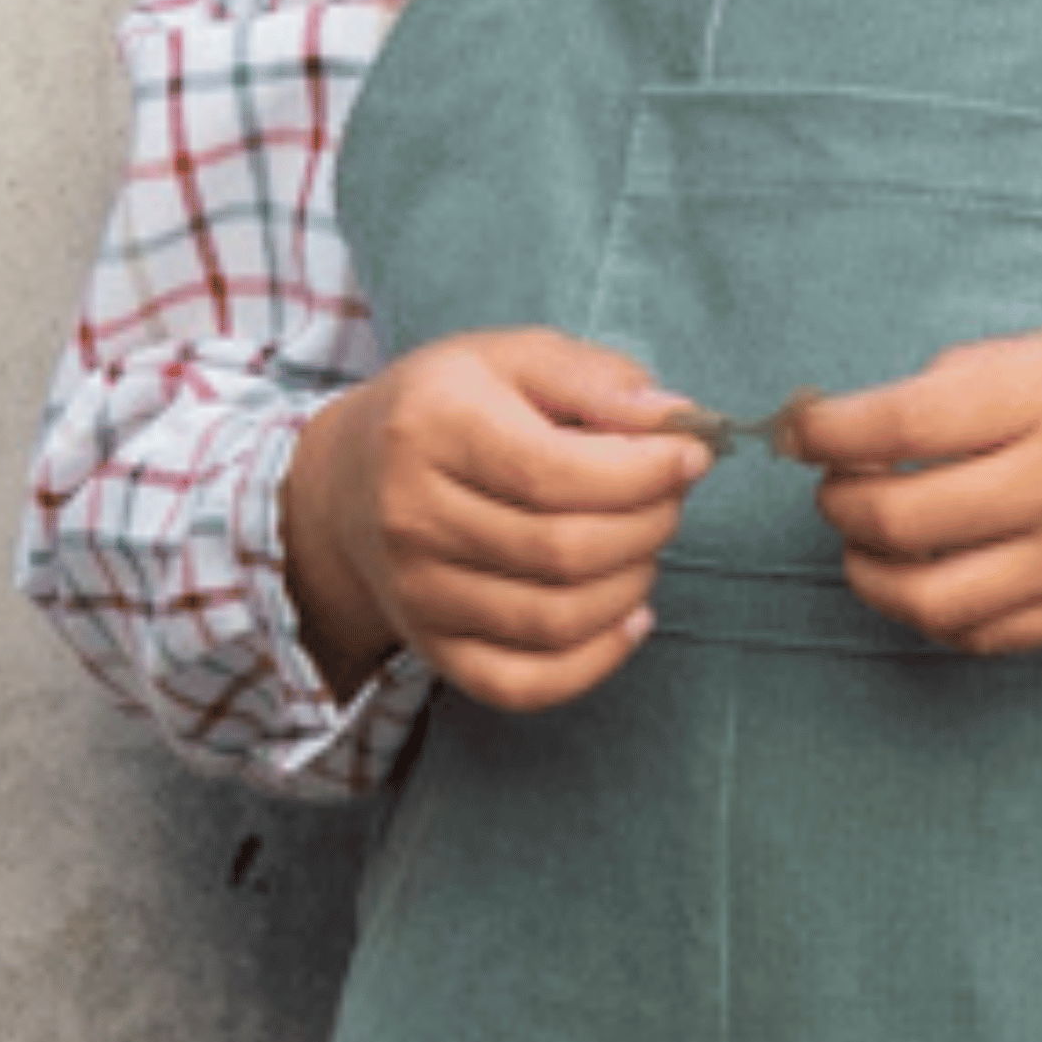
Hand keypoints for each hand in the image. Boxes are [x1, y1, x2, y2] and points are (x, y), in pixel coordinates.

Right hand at [281, 328, 710, 711]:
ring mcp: (418, 594)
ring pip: (552, 620)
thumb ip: (596, 379)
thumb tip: (673, 421)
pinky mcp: (433, 649)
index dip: (642, 471)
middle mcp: (413, 516)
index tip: (692, 455)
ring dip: (631, 585)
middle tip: (671, 495)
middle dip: (647, 524)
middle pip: (561, 551)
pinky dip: (594, 662)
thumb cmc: (451, 406)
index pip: (553, 472)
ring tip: (646, 543)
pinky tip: (630, 618)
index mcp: (433, 425)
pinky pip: (523, 684)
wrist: (348, 481)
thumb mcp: (513, 357)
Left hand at [792, 318, 1041, 656]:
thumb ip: (996, 375)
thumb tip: (907, 408)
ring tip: (865, 542)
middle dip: (838, 500)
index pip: (900, 423)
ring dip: (872, 573)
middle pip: (897, 518)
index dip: (826, 427)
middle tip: (831, 479)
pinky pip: (992, 637)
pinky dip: (939, 617)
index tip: (800, 422)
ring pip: (931, 599)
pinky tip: (929, 584)